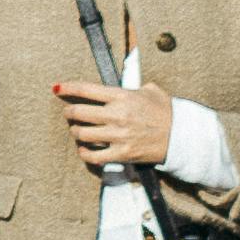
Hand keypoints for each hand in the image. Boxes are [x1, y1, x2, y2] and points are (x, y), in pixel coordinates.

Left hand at [53, 79, 174, 166]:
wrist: (182, 136)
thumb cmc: (166, 112)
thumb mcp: (152, 91)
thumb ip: (134, 86)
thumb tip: (125, 84)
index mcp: (123, 96)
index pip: (87, 89)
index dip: (68, 88)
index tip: (57, 88)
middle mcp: (117, 115)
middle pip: (78, 112)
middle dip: (69, 112)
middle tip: (69, 113)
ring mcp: (118, 135)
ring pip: (82, 133)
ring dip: (76, 131)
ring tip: (78, 130)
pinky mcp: (122, 153)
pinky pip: (93, 155)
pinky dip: (85, 152)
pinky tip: (84, 149)